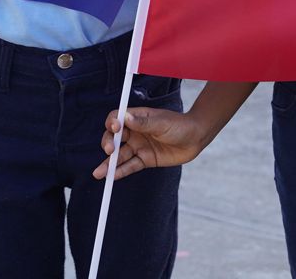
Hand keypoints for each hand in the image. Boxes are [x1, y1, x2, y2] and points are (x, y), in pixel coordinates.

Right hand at [92, 108, 208, 179]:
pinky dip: (121, 171)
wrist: (196, 138)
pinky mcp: (145, 159)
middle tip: (109, 150)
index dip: (112, 123)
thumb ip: (143, 123)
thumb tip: (124, 118)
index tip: (114, 128)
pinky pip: (130, 166)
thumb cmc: (179, 125)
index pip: (117, 118)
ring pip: (120, 155)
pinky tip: (112, 177)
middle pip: (114, 138)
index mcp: (137, 118)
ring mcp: (139, 146)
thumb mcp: (162, 123)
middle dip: (108, 144)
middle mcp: (135, 132)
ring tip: (99, 174)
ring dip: (109, 164)